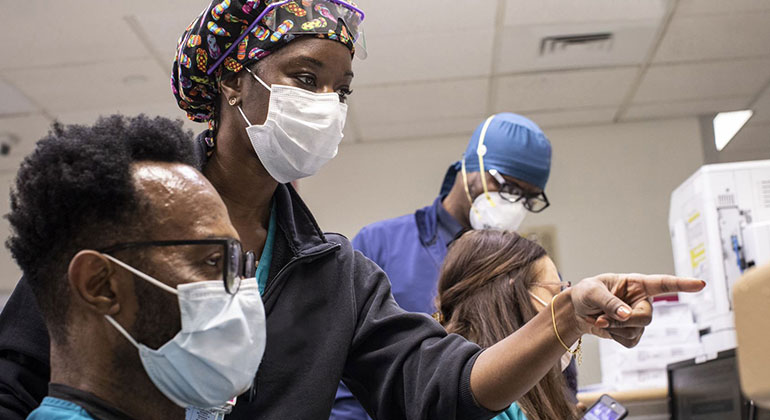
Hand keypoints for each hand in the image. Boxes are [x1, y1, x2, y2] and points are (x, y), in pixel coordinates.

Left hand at [569, 274, 704, 346]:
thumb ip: (609, 302)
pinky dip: (614, 337)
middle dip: (624, 322)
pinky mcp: (632, 333)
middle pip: (647, 317)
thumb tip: (627, 314)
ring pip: (637, 331)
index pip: (663, 284)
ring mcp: (638, 318)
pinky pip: (630, 342)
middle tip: (603, 319)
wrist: (577, 311)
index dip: (683, 284)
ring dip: (615, 329)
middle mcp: (642, 301)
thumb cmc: (586, 293)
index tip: (700, 284)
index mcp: (636, 284)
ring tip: (599, 319)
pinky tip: (606, 328)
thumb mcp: (592, 291)